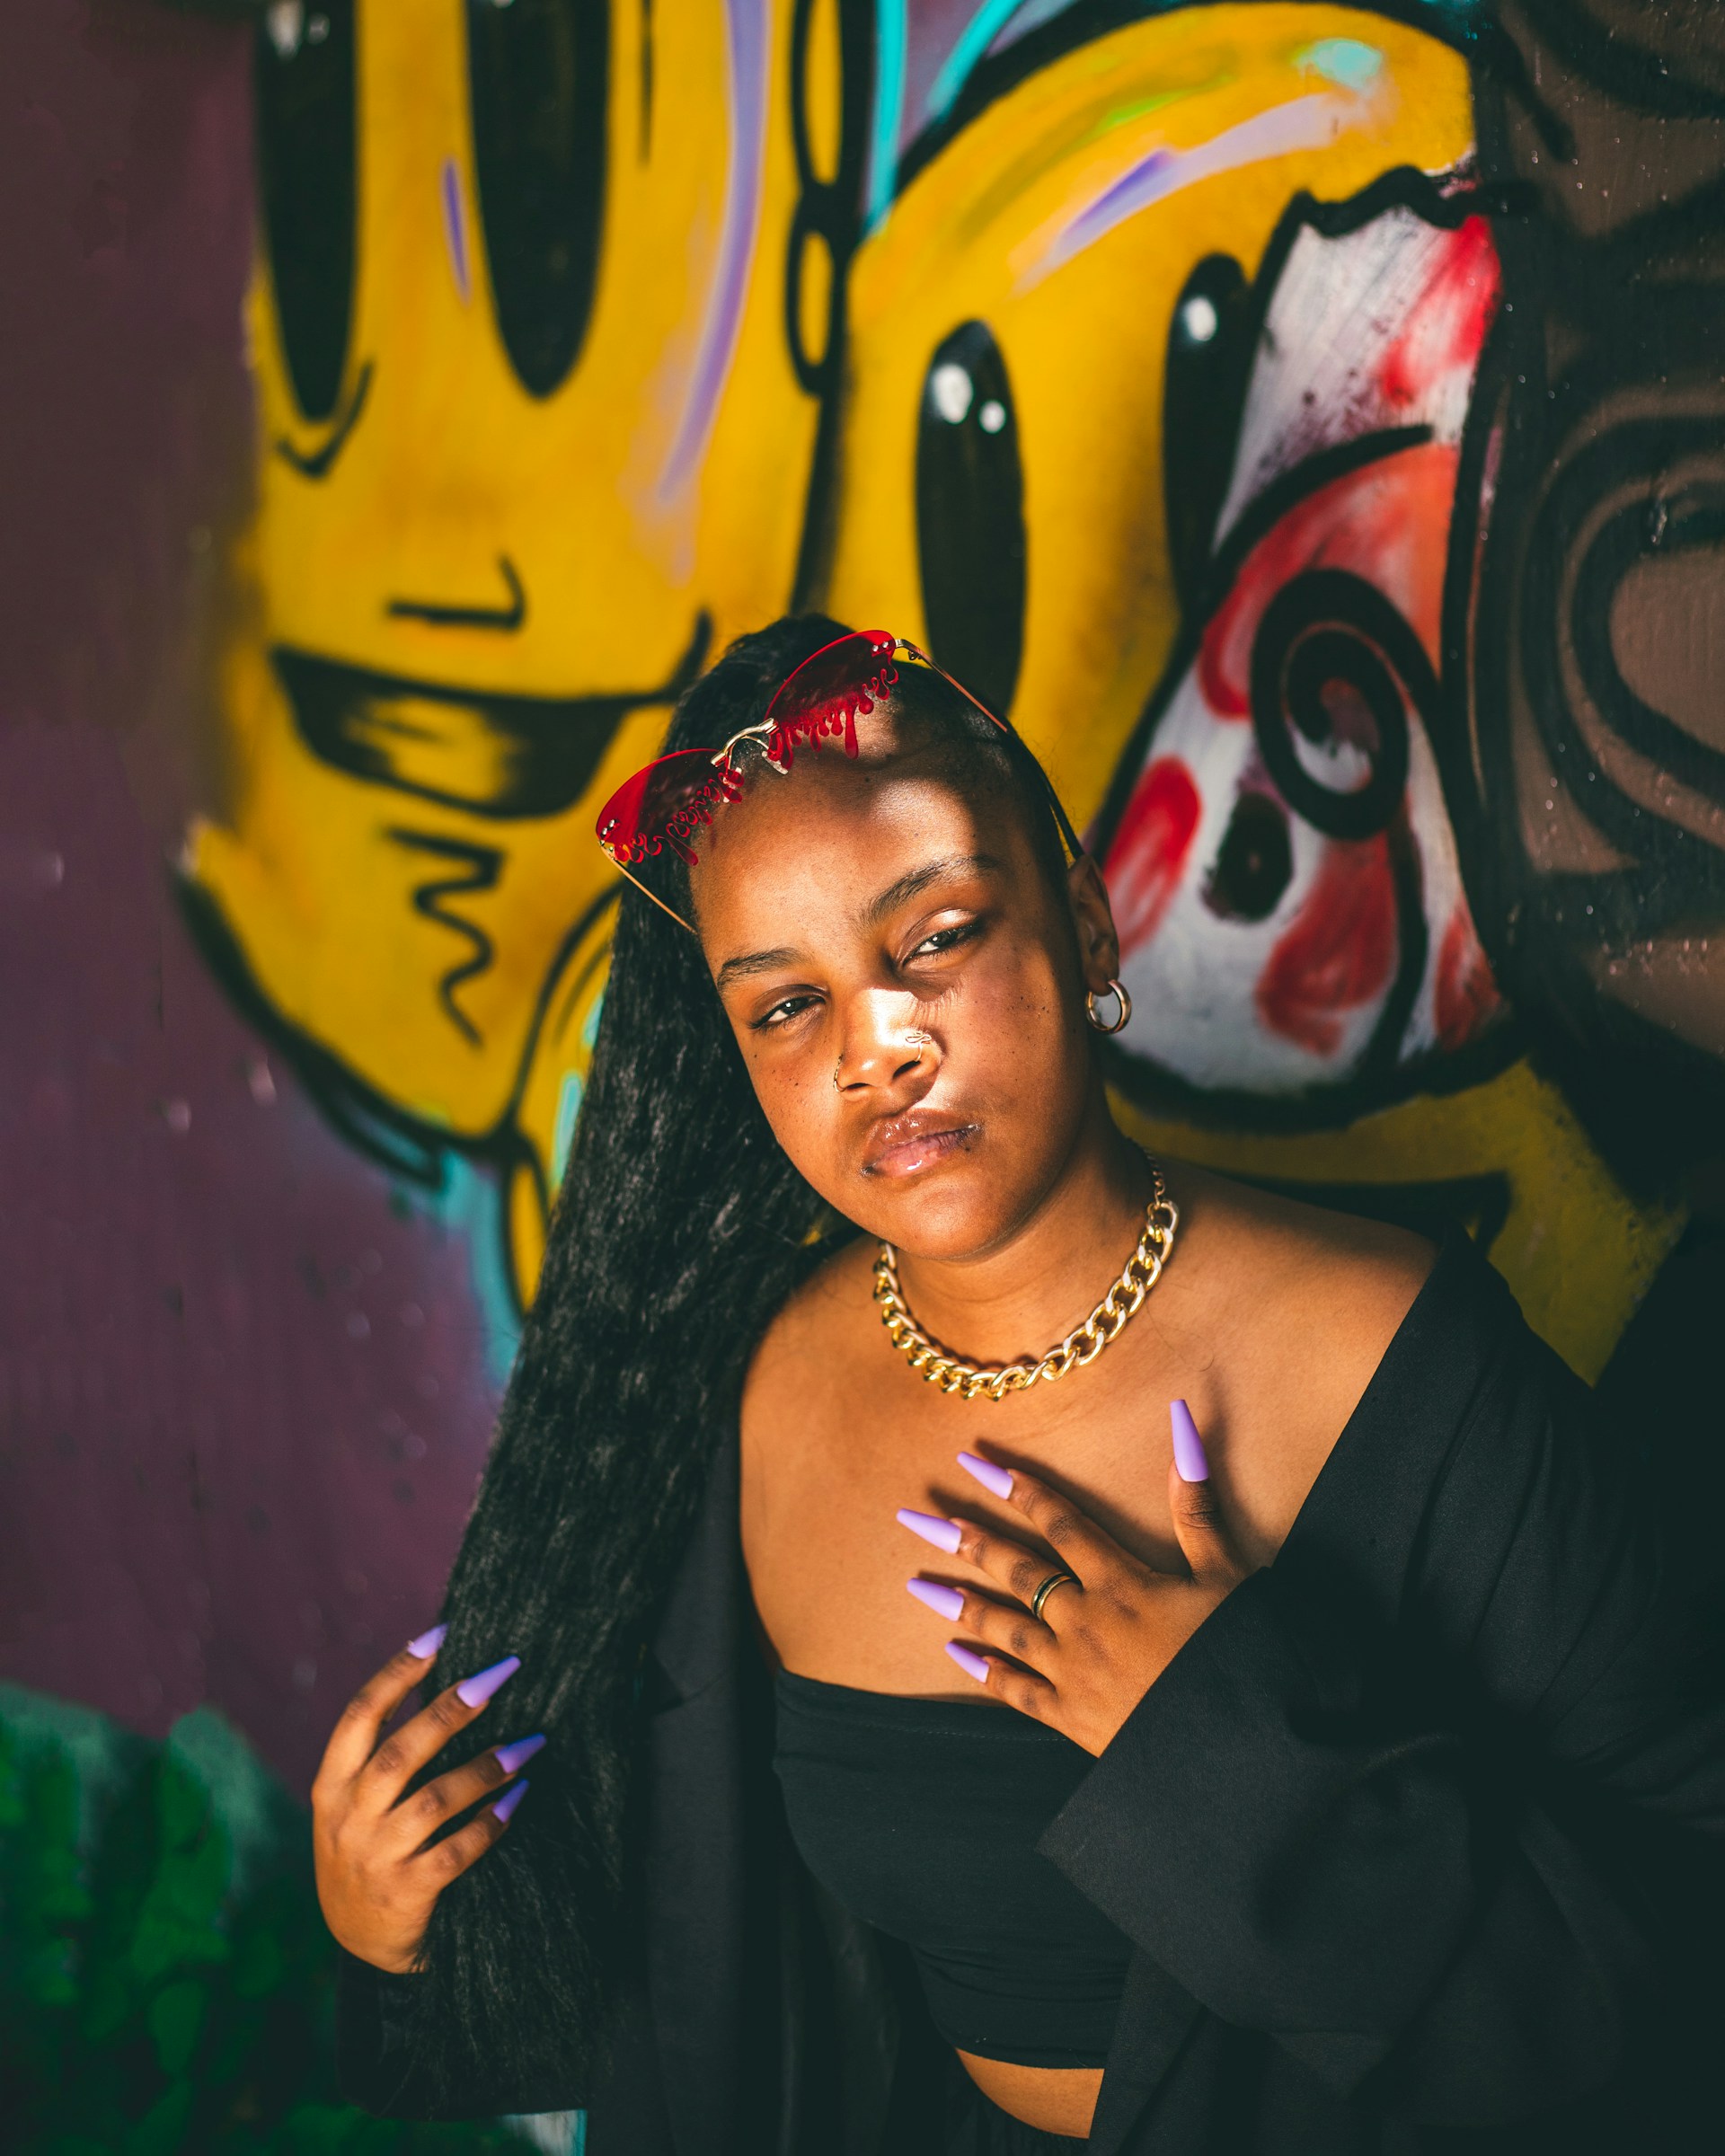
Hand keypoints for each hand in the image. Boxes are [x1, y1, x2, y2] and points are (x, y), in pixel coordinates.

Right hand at [310, 1629, 541, 1972]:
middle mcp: (348, 1818)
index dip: (398, 1672)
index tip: (440, 1634)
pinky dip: (491, 1823)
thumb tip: (452, 1687)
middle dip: (452, 1709)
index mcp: (331, 1786)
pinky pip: (457, 1852)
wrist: (360, 1943)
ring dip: (486, 1768)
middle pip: (401, 1752)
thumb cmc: (368, 1851)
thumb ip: (383, 1758)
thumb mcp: (352, 1806)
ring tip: (530, 1743)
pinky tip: (520, 1798)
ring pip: (435, 1801)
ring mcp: (375, 1858)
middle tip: (499, 1674)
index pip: (360, 1716)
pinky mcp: (407, 1893)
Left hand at [897, 1404, 1248, 1754]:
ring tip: (919, 1585)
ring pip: (1005, 1628)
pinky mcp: (1072, 1718)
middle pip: (1018, 1571)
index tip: (977, 1464)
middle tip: (920, 1518)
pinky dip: (984, 1672)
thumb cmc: (1237, 1655)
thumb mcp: (1228, 1576)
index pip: (1062, 1523)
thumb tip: (1183, 1435)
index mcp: (1122, 1583)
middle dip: (969, 1540)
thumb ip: (1198, 1510)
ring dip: (962, 1603)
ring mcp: (1074, 1672)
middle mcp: (1086, 1621)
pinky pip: (1017, 1691)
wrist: (1234, 1744)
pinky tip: (957, 1655)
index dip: (1020, 1491)